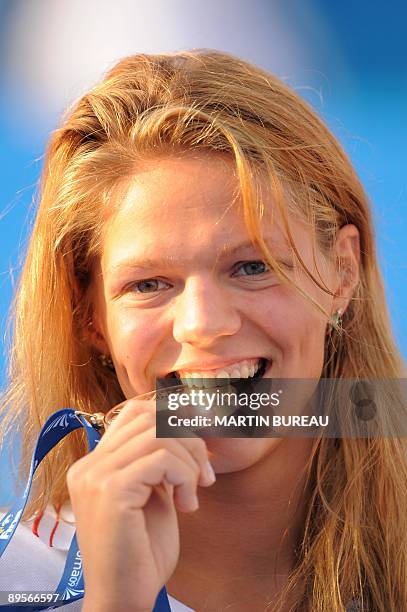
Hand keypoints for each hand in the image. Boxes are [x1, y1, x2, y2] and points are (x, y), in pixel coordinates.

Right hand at [66, 398, 215, 611]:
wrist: (124, 597)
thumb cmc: (142, 550)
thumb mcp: (152, 495)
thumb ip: (157, 462)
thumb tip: (186, 427)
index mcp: (94, 464)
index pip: (134, 413)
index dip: (171, 419)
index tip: (196, 446)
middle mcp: (88, 464)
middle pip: (149, 418)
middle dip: (188, 440)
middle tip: (204, 474)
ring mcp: (95, 475)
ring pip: (158, 435)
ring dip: (190, 460)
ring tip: (196, 491)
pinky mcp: (111, 490)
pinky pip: (161, 458)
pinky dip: (185, 475)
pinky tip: (188, 504)